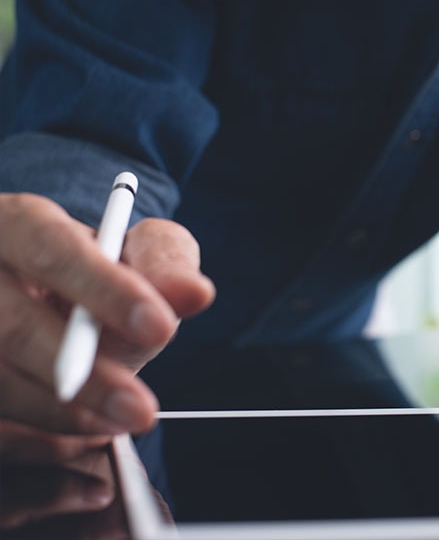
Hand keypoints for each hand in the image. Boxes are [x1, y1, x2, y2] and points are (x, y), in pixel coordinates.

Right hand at [0, 193, 214, 434]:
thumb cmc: (89, 274)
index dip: (105, 289)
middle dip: (83, 377)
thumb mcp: (131, 253)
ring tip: (119, 422)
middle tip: (141, 410)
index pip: (50, 249)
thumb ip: (163, 265)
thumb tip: (194, 293)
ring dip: (59, 417)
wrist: (37, 301)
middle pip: (7, 327)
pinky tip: (81, 436)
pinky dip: (31, 441)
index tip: (161, 326)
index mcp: (11, 223)